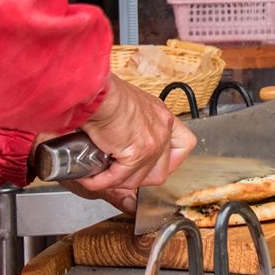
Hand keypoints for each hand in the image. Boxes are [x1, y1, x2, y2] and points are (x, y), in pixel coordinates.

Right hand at [67, 75, 195, 202]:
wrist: (97, 92)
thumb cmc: (105, 93)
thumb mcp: (128, 105)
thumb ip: (132, 124)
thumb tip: (120, 142)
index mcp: (162, 116)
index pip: (183, 145)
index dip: (170, 161)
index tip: (153, 165)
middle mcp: (163, 129)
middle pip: (162, 170)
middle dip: (139, 178)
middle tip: (119, 174)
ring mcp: (153, 143)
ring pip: (139, 178)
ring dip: (117, 181)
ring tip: (100, 175)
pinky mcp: (137, 153)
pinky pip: (119, 178)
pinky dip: (101, 182)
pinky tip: (91, 178)